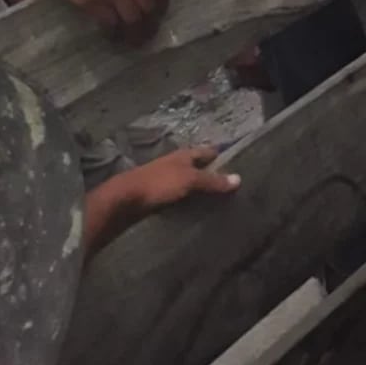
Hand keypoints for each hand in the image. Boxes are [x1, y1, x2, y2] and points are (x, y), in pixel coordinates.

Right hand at [34, 0, 174, 41]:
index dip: (163, 4)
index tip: (160, 13)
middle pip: (148, 6)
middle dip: (151, 23)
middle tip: (150, 32)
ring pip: (132, 18)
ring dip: (136, 33)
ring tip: (136, 41)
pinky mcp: (92, 0)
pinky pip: (110, 22)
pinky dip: (114, 32)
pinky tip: (114, 36)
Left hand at [126, 146, 240, 210]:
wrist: (125, 199)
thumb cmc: (160, 183)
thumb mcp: (190, 180)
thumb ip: (212, 180)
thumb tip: (239, 178)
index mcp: (185, 155)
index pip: (209, 152)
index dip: (223, 157)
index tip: (239, 168)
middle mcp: (177, 164)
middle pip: (200, 168)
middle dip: (214, 176)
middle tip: (232, 190)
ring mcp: (167, 180)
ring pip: (190, 184)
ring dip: (201, 192)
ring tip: (220, 204)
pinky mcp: (160, 196)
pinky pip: (181, 198)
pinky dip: (190, 203)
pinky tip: (198, 212)